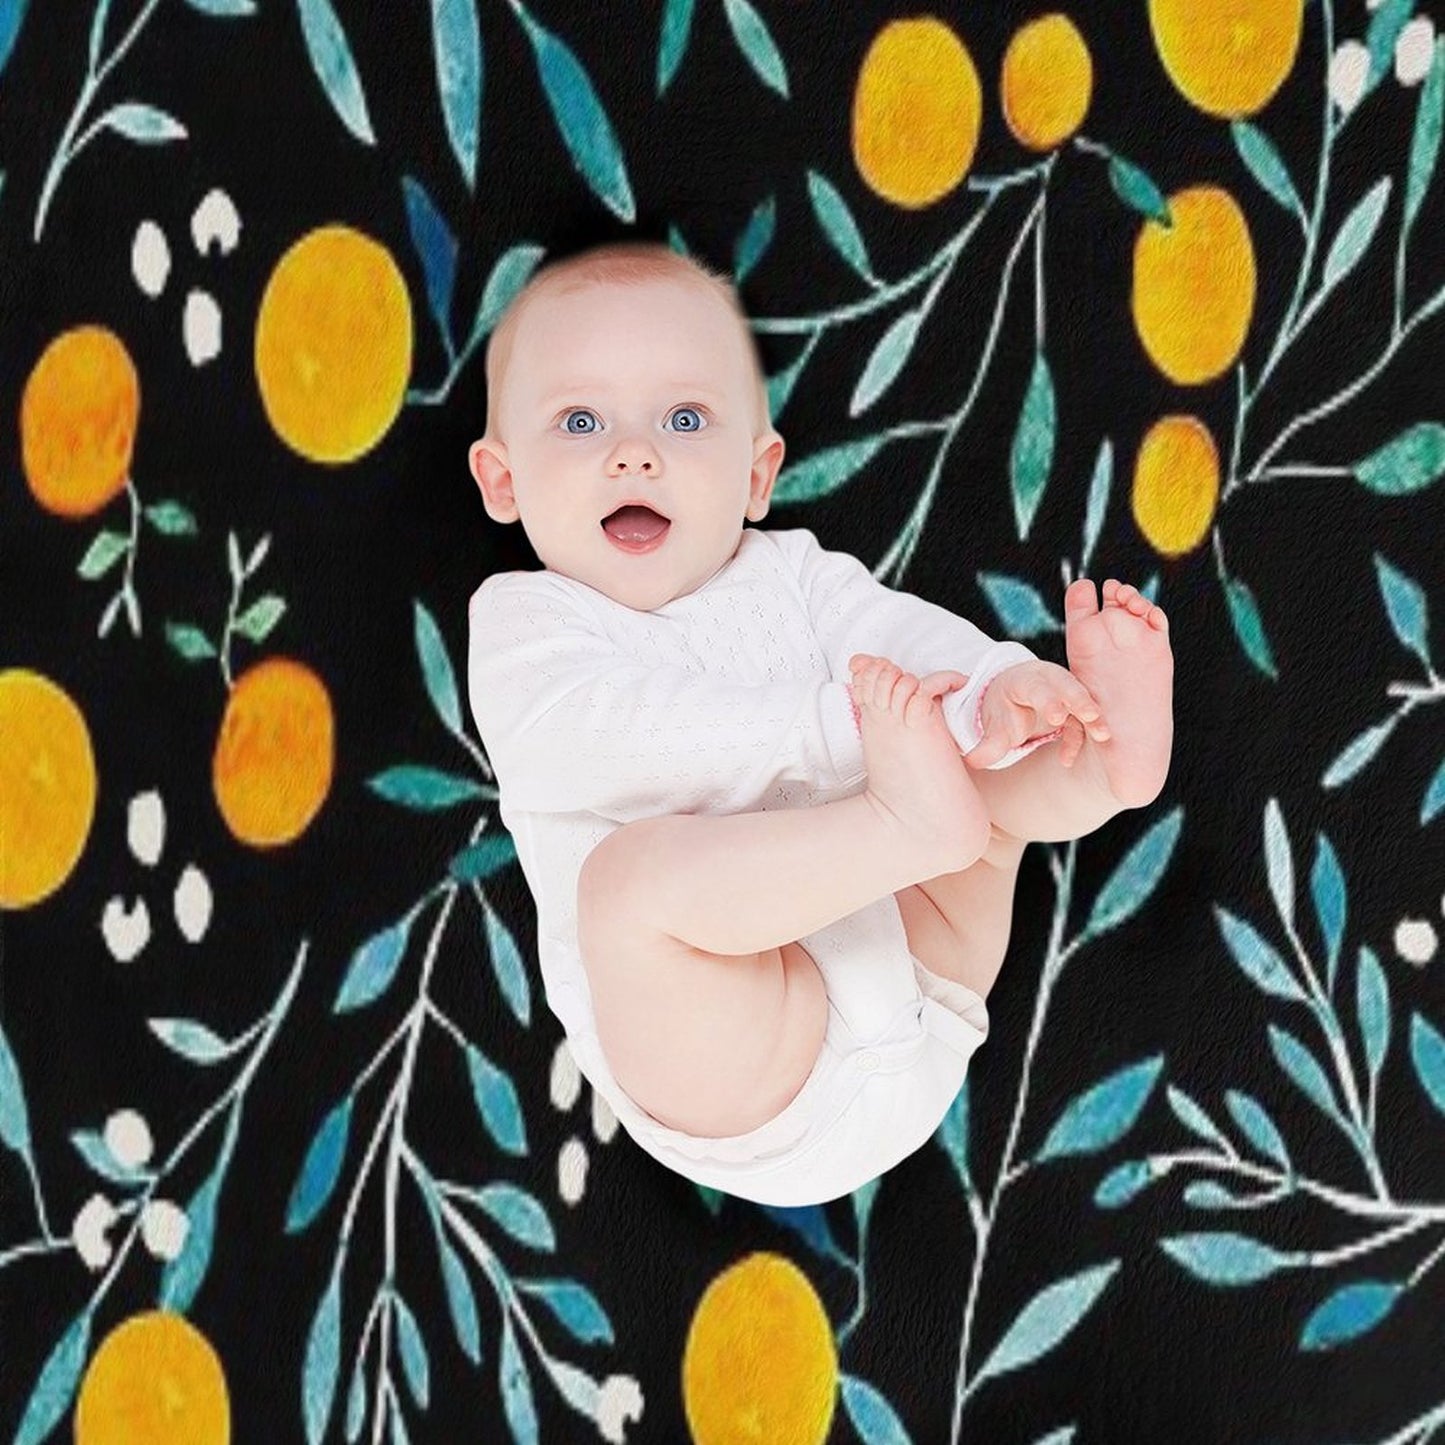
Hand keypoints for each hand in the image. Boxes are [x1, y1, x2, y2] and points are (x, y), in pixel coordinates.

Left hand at [963, 660, 1109, 770]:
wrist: (1013, 696)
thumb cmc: (1005, 709)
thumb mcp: (995, 725)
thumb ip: (987, 745)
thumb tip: (972, 761)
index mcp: (1024, 680)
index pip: (1037, 687)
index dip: (1048, 700)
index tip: (1057, 716)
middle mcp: (1048, 680)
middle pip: (1067, 686)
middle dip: (1079, 700)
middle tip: (1091, 716)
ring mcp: (1065, 690)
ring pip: (1083, 700)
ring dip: (1093, 717)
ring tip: (1103, 735)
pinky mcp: (1076, 705)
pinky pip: (1083, 720)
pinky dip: (1080, 737)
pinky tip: (1066, 760)